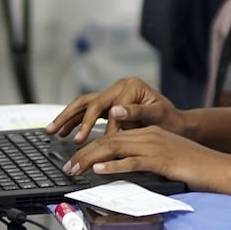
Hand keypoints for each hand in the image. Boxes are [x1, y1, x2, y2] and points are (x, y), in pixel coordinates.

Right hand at [46, 77, 185, 142]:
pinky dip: (76, 121)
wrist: (179, 122)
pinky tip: (65, 131)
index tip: (87, 143)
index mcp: (130, 87)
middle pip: (86, 101)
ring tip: (51, 131)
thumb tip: (115, 110)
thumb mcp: (158, 115)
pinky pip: (88, 112)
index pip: (105, 107)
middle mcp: (118, 87)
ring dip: (67, 118)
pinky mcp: (111, 104)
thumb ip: (137, 112)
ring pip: (83, 105)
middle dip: (68, 117)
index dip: (94, 125)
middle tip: (53, 130)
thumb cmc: (171, 120)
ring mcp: (113, 95)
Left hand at [65, 124, 228, 191]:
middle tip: (66, 167)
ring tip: (74, 170)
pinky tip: (99, 170)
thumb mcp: (163, 159)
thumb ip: (142, 161)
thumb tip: (119, 170)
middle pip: (107, 141)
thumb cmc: (194, 167)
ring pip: (115, 148)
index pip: (111, 138)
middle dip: (83, 154)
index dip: (89, 149)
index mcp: (147, 133)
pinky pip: (133, 161)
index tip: (74, 161)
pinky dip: (113, 165)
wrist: (219, 169)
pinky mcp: (162, 160)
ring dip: (90, 160)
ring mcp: (155, 146)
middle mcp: (148, 135)